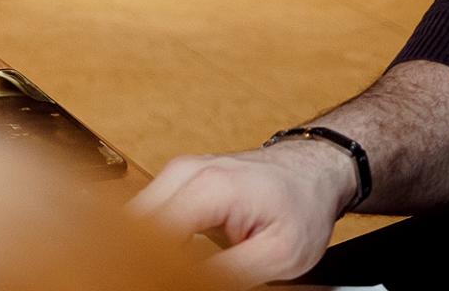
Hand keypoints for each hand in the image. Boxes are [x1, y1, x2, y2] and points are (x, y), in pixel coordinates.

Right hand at [128, 141, 355, 287]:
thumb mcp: (279, 255)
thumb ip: (231, 274)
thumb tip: (192, 282)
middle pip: (136, 222)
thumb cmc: (302, 205)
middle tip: (165, 275)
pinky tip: (174, 255)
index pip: (153, 233)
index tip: (161, 278)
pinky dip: (157, 234)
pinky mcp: (178, 178)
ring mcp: (179, 171)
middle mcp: (185, 172)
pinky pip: (151, 209)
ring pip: (138, 216)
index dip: (151, 264)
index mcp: (208, 188)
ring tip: (171, 269)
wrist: (312, 169)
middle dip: (144, 254)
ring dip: (148, 245)